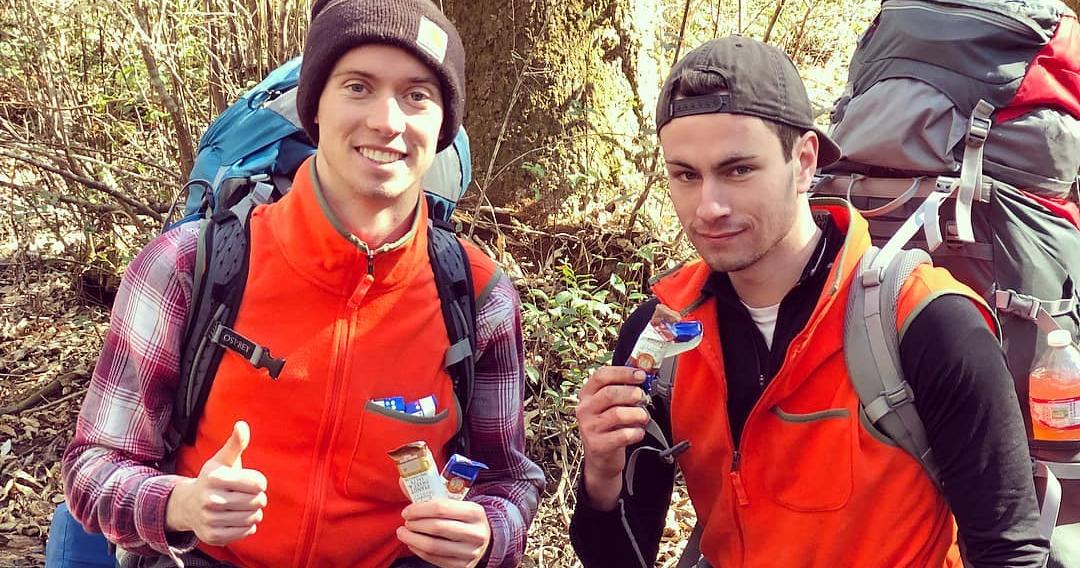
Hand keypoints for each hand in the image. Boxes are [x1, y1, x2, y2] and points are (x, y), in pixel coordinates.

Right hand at [164, 420, 267, 545]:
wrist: (188, 505)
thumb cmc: (213, 479)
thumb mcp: (223, 460)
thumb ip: (236, 443)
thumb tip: (242, 424)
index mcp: (215, 478)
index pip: (258, 483)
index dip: (260, 482)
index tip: (253, 482)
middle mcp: (210, 500)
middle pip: (257, 501)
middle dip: (258, 498)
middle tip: (248, 496)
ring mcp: (210, 520)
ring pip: (253, 517)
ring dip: (254, 512)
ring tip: (243, 507)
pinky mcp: (213, 536)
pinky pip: (247, 531)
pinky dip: (248, 526)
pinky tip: (238, 518)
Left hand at [396, 499, 490, 567]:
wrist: (485, 540)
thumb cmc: (464, 518)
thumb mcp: (457, 504)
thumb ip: (432, 495)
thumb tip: (404, 482)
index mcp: (475, 512)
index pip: (441, 508)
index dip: (419, 509)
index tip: (407, 511)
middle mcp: (475, 533)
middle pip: (436, 528)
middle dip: (415, 524)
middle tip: (406, 522)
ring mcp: (469, 552)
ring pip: (433, 546)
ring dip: (412, 539)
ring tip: (403, 533)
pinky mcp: (461, 566)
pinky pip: (434, 559)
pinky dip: (418, 551)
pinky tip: (412, 543)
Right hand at [576, 366, 648, 509]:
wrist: (601, 456)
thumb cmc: (609, 425)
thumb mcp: (610, 405)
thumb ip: (623, 388)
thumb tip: (643, 370)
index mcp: (587, 394)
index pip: (601, 375)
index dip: (623, 373)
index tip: (641, 375)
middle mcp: (585, 409)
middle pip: (610, 394)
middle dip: (632, 393)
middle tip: (643, 397)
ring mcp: (589, 427)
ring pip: (618, 414)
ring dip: (637, 414)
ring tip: (643, 417)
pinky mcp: (598, 445)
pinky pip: (622, 435)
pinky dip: (636, 432)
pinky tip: (638, 432)